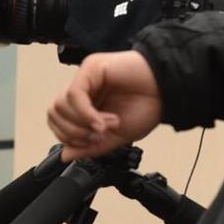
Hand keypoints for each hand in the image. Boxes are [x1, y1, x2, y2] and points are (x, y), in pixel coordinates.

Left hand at [47, 51, 164, 161]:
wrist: (169, 91)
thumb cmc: (148, 107)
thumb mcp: (116, 137)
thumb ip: (90, 147)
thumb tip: (65, 156)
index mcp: (85, 105)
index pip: (58, 122)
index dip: (69, 138)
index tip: (93, 142)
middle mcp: (82, 90)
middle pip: (54, 114)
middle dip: (73, 133)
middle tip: (99, 135)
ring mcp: (85, 78)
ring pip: (60, 105)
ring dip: (82, 124)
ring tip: (107, 126)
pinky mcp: (92, 68)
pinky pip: (74, 95)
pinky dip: (86, 114)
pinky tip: (104, 121)